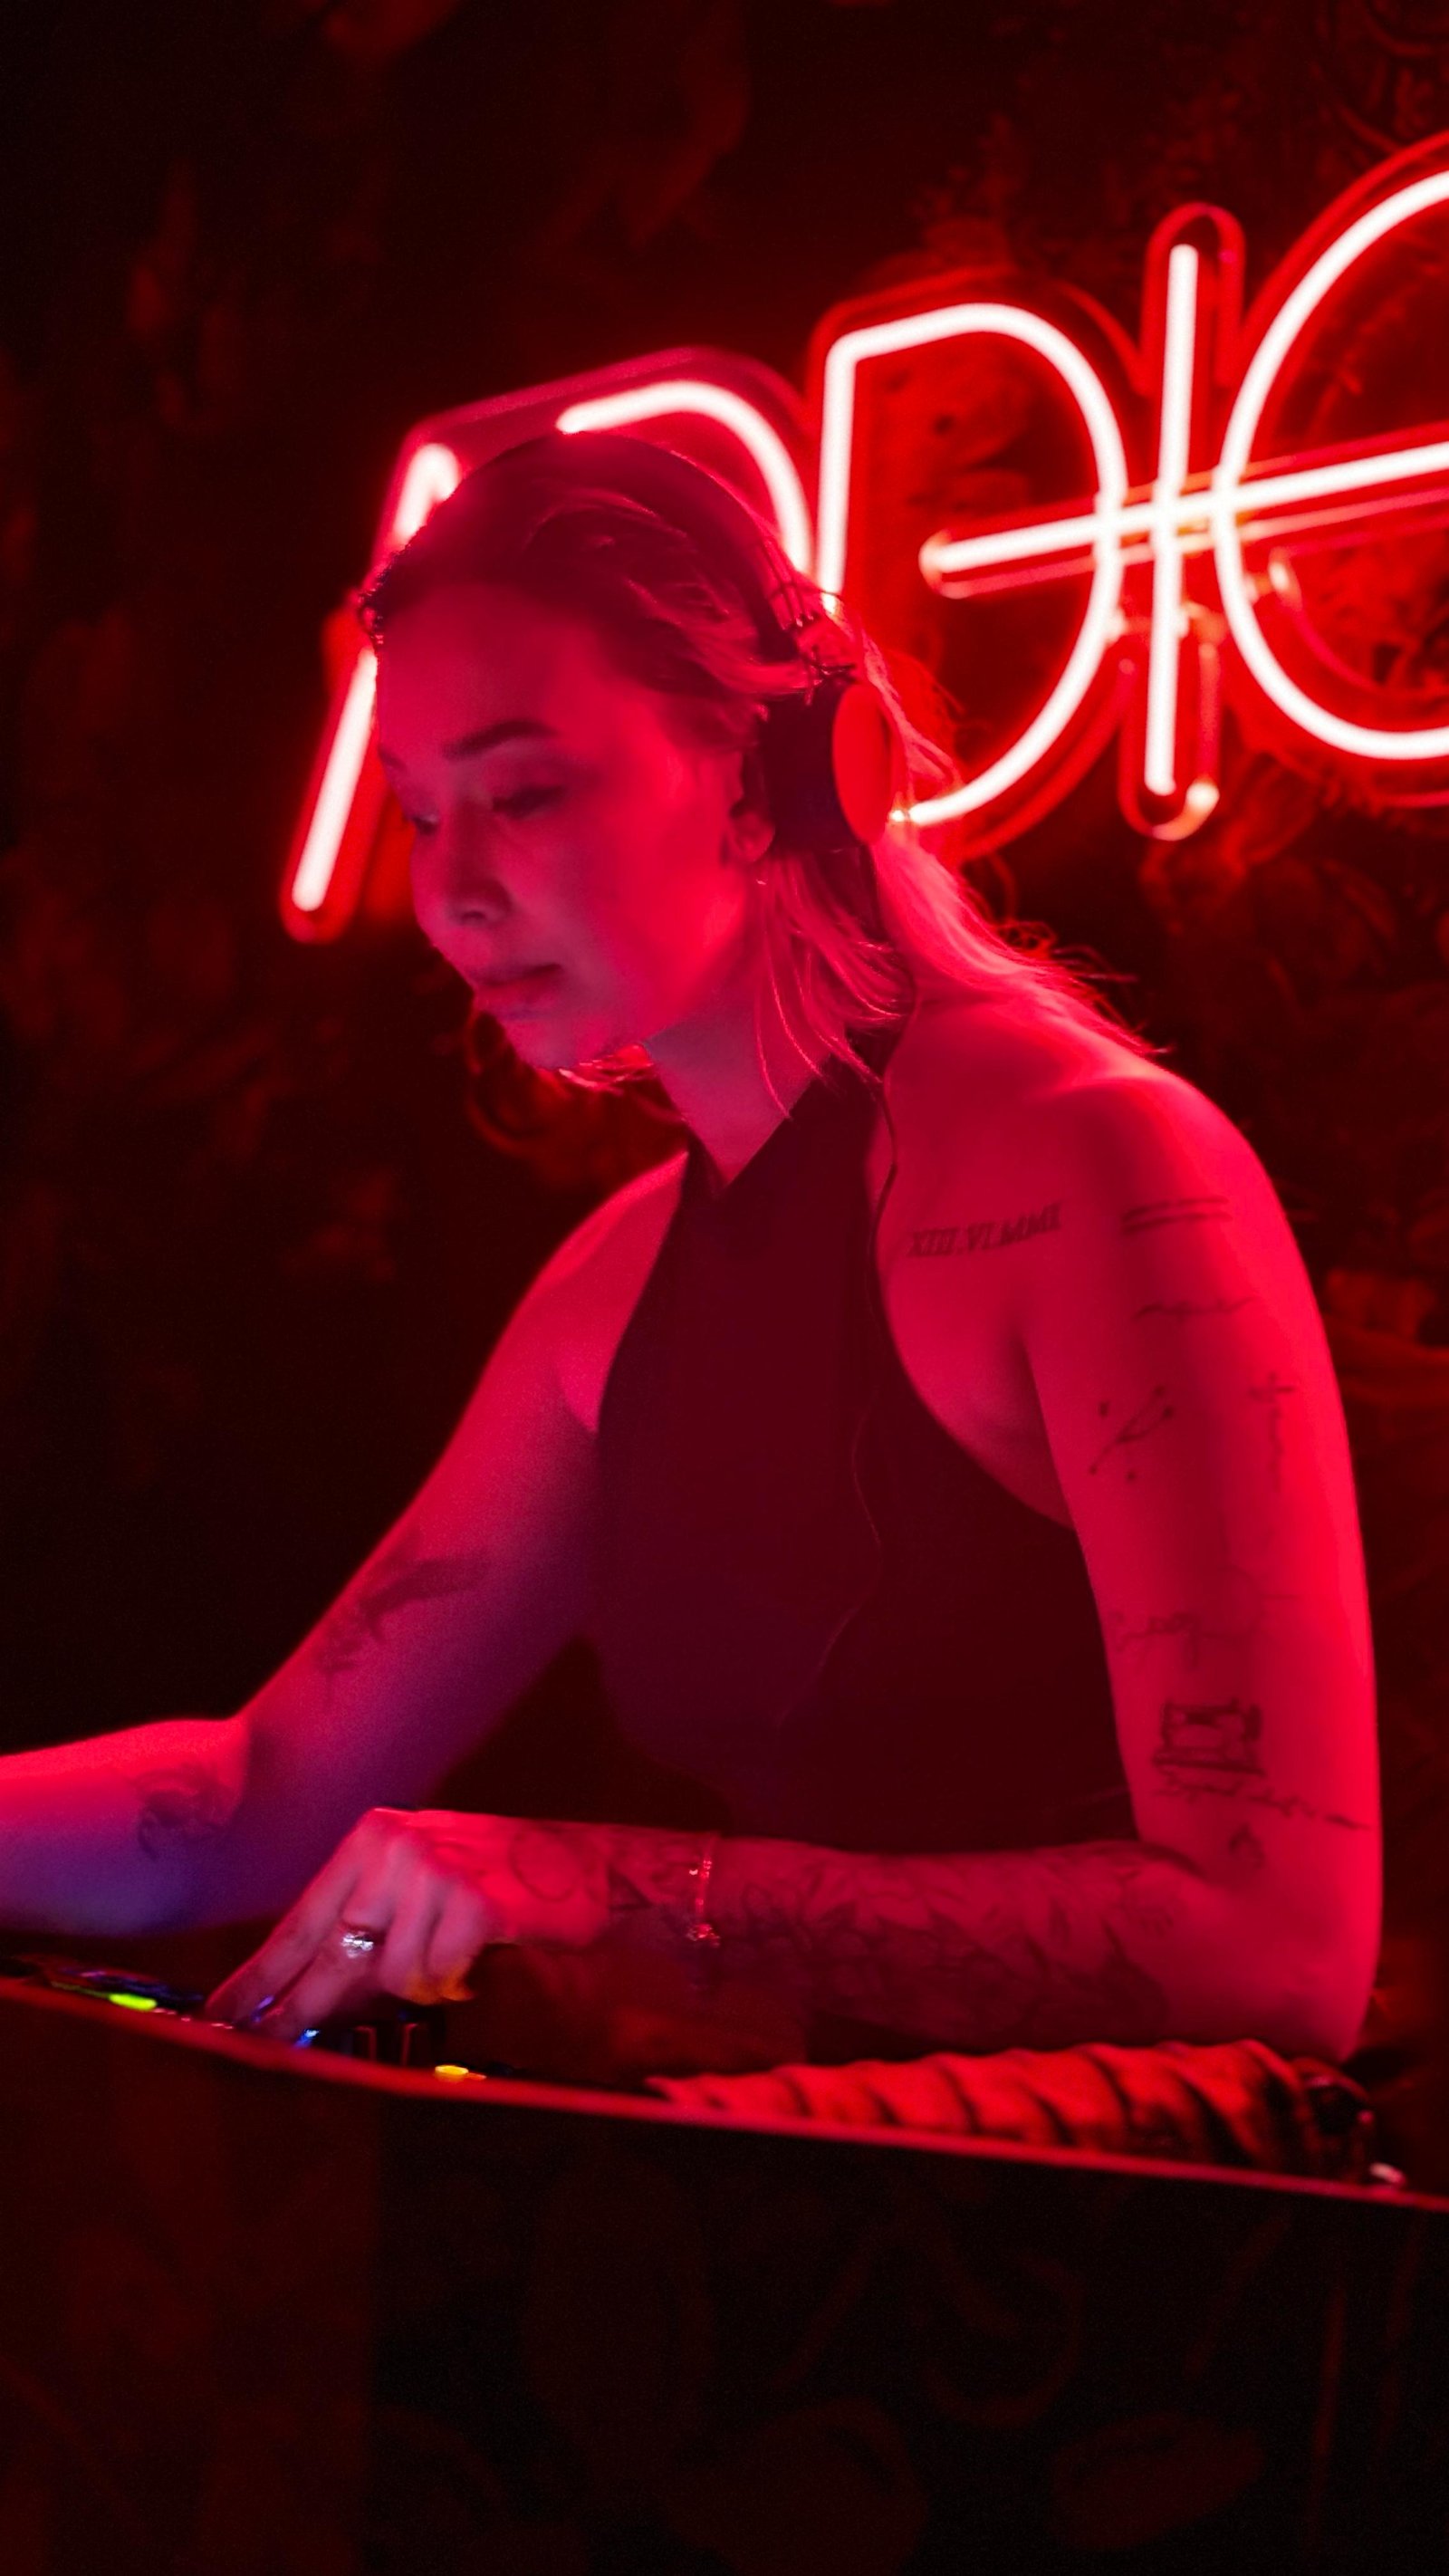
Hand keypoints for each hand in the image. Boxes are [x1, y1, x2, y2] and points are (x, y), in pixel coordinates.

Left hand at [205, 1808, 609, 2041]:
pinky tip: (482, 1957)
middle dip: (297, 2009)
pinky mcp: (478, 1905)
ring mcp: (438, 1873)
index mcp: (374, 1838)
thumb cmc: (494, 1878)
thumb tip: (299, 1992)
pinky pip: (442, 1978)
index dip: (260, 1974)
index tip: (220, 2014)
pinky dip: (459, 1982)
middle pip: (330, 1954)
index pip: (303, 1920)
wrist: (584, 1865)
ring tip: (455, 1960)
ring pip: (395, 1977)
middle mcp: (399, 1848)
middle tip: (260, 2046)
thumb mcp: (419, 1880)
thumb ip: (368, 1920)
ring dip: (422, 1984)